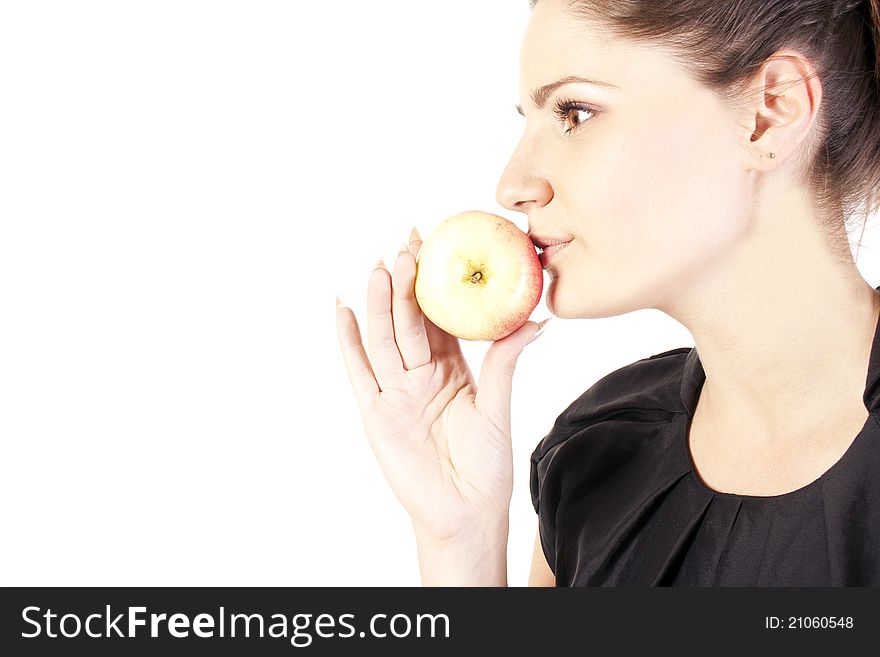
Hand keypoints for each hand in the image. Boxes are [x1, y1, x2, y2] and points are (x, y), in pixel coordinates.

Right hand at [335, 228, 546, 544]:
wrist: (465, 512)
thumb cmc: (486, 466)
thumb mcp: (497, 406)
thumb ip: (505, 361)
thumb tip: (536, 319)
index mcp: (451, 369)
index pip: (439, 317)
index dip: (435, 283)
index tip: (434, 245)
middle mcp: (420, 375)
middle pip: (408, 321)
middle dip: (405, 284)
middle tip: (405, 246)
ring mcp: (395, 392)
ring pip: (384, 339)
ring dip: (379, 304)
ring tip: (379, 268)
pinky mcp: (375, 413)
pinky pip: (359, 372)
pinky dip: (349, 342)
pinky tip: (344, 310)